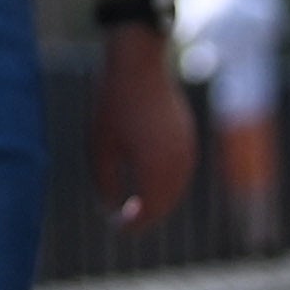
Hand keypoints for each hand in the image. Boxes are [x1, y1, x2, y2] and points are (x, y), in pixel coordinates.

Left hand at [94, 26, 195, 226]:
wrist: (138, 63)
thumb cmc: (113, 103)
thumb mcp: (100, 146)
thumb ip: (105, 183)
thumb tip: (113, 208)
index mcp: (155, 167)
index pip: (149, 211)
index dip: (133, 224)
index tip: (117, 225)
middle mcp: (178, 162)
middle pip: (166, 204)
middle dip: (147, 216)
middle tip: (125, 219)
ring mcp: (187, 149)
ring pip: (177, 189)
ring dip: (160, 200)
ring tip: (137, 204)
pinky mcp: (188, 137)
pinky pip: (182, 171)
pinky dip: (168, 183)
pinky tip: (151, 181)